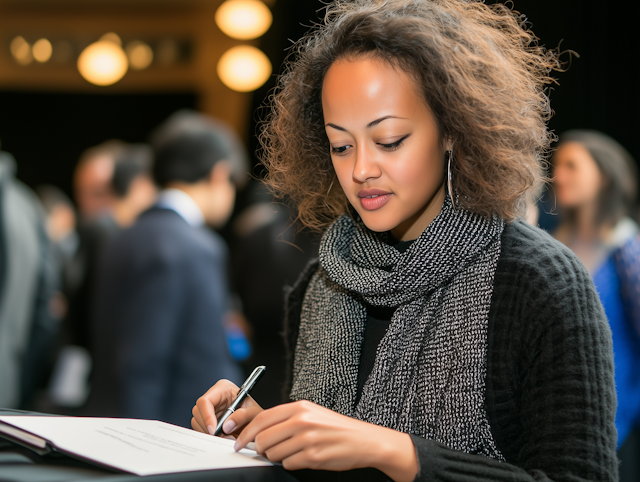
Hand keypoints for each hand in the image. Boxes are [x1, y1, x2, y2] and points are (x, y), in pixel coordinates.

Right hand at [191, 379, 263, 437]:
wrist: (256, 422)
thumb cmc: (255, 413)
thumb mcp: (253, 412)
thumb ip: (242, 416)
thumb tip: (226, 426)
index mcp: (222, 388)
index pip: (205, 401)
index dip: (207, 416)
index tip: (214, 430)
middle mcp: (213, 397)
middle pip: (198, 412)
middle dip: (208, 427)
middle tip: (223, 437)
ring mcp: (208, 409)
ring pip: (197, 422)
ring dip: (209, 433)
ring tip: (226, 438)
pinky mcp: (206, 420)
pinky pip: (201, 428)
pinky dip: (209, 436)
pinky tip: (222, 438)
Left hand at [234, 400, 417, 481]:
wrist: (363, 440)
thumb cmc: (336, 428)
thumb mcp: (311, 413)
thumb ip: (287, 418)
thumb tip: (260, 430)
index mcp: (299, 407)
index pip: (261, 419)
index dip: (246, 432)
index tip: (239, 441)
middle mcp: (301, 421)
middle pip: (263, 439)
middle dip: (260, 449)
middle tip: (267, 450)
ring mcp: (307, 439)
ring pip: (273, 454)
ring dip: (277, 457)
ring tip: (292, 452)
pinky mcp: (312, 457)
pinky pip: (288, 464)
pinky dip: (291, 463)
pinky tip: (304, 457)